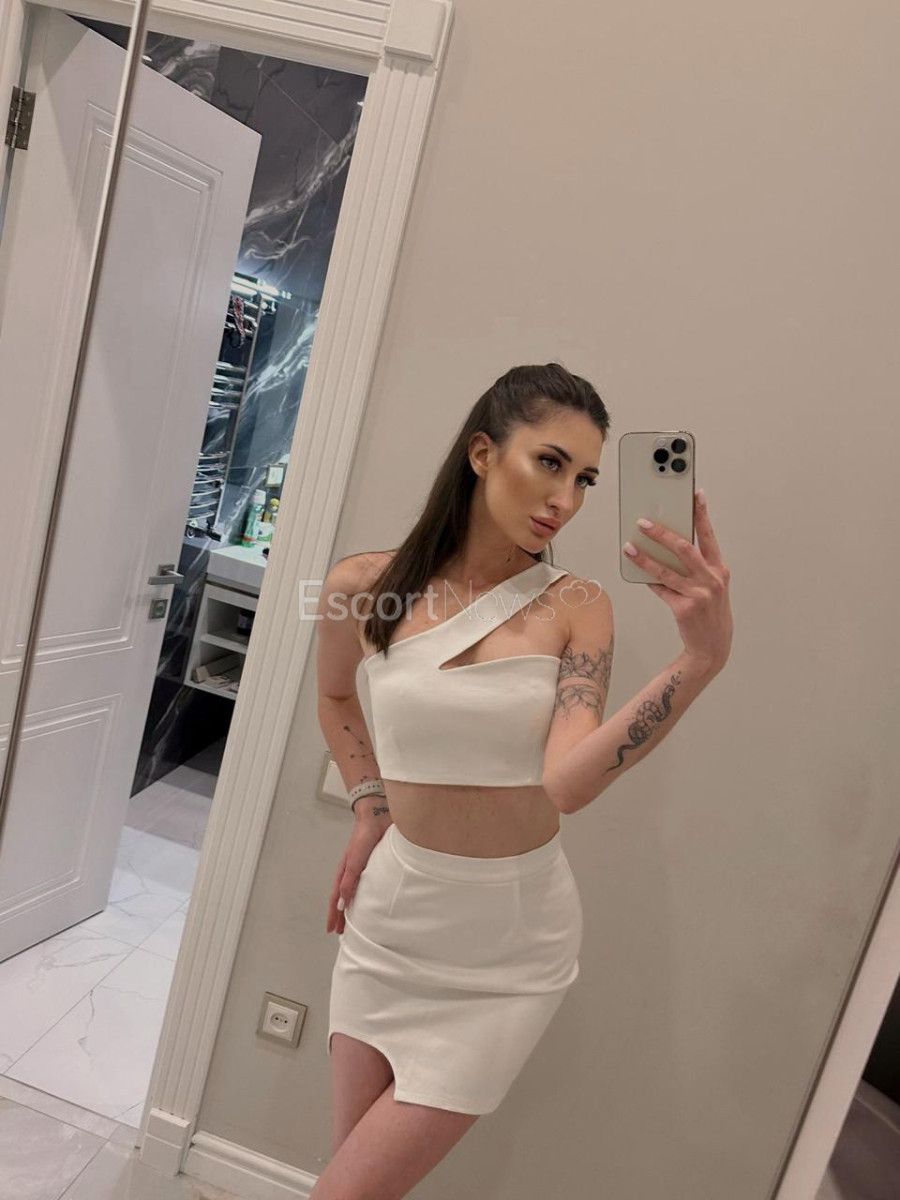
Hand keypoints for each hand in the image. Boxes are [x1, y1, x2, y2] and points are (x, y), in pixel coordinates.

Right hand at [326, 820, 388, 935]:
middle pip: (343, 899)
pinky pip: (367, 886)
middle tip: (341, 932)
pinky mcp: (373, 866)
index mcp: (343, 872)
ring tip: (354, 922)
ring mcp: (362, 869)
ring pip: (354, 893)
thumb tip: (340, 903)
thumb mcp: (354, 862)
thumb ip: (348, 882)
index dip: (333, 915)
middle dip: (340, 915)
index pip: (335, 899)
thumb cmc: (362, 838)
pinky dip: (365, 897)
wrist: (376, 819)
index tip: (331, 930)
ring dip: (352, 908)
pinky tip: (370, 902)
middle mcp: (351, 873)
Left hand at [625, 489, 731, 673]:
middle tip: (643, 521)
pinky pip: (660, 589)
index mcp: (719, 569)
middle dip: (662, 533)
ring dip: (644, 557)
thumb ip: (696, 567)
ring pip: (665, 570)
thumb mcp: (711, 586)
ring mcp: (698, 594)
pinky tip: (637, 570)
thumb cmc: (710, 612)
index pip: (709, 536)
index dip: (702, 514)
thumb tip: (667, 546)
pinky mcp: (684, 608)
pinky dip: (649, 579)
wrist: (712, 646)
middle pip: (684, 548)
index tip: (695, 494)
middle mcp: (711, 579)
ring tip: (629, 546)